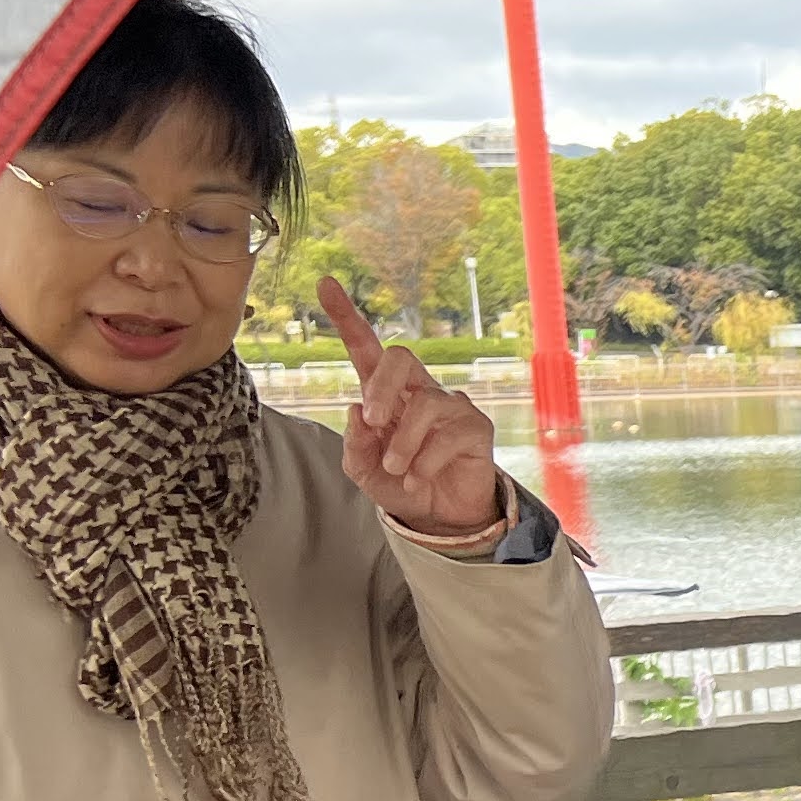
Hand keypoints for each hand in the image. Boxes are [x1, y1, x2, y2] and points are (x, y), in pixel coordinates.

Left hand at [320, 275, 503, 538]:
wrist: (441, 517)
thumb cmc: (401, 484)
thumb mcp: (364, 471)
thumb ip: (354, 445)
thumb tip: (357, 411)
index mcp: (386, 395)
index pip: (366, 349)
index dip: (346, 317)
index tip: (325, 283)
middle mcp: (418, 391)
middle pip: (399, 357)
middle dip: (381, 387)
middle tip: (372, 420)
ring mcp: (450, 406)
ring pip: (424, 404)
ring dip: (403, 442)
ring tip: (398, 470)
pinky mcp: (475, 427)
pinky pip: (447, 435)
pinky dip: (425, 463)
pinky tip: (418, 479)